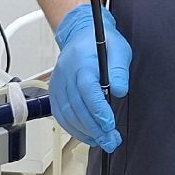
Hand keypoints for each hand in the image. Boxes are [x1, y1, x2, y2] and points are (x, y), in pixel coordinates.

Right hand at [49, 5, 130, 152]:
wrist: (80, 33)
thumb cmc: (100, 42)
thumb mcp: (119, 49)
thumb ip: (119, 70)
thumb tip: (119, 90)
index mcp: (82, 61)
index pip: (87, 89)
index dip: (98, 110)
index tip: (109, 124)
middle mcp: (66, 73)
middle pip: (77, 106)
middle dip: (95, 128)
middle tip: (110, 140)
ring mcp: (58, 83)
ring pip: (67, 114)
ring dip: (84, 132)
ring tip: (102, 141)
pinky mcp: (55, 92)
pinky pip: (60, 115)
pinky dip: (73, 128)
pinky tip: (87, 135)